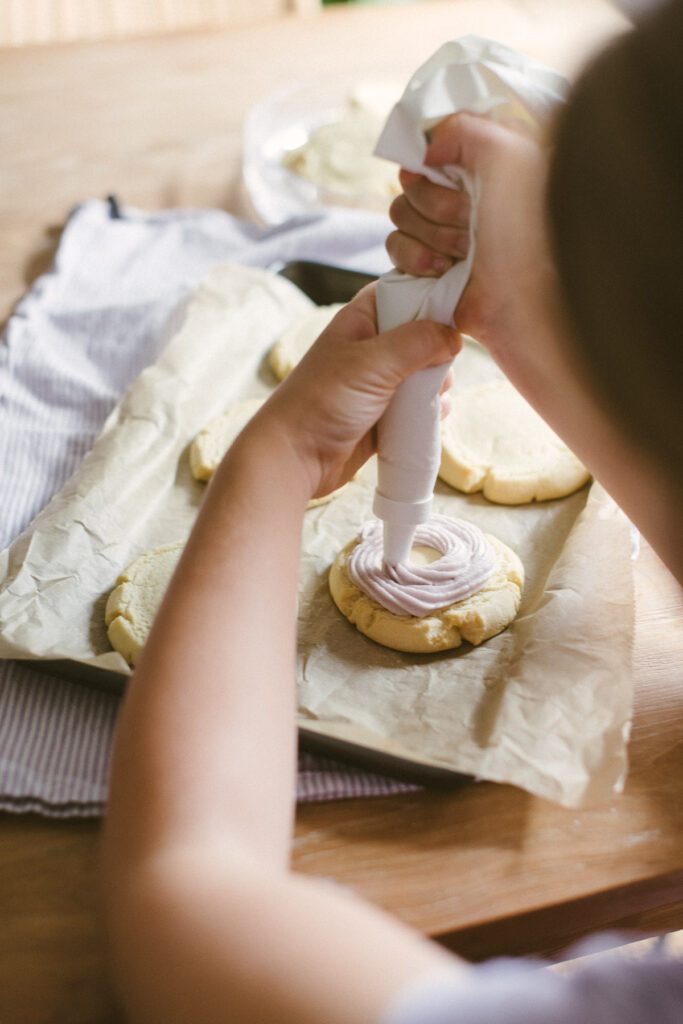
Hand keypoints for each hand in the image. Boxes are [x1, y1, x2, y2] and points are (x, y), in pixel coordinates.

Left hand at [252, 286, 459, 499]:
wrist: (295, 458)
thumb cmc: (323, 401)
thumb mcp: (374, 362)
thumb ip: (418, 342)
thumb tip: (454, 336)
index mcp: (362, 320)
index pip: (403, 291)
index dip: (430, 294)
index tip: (458, 308)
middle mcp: (371, 348)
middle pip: (422, 335)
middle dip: (439, 349)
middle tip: (441, 365)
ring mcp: (378, 383)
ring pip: (424, 373)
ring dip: (438, 384)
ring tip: (435, 395)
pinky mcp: (385, 416)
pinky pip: (419, 407)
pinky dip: (431, 411)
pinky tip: (435, 416)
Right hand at [386, 113, 552, 355]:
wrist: (531, 307)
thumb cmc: (530, 234)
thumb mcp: (512, 156)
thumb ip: (465, 127)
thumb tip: (426, 148)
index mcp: (489, 164)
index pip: (435, 143)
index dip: (437, 161)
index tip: (458, 177)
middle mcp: (467, 195)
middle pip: (412, 180)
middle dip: (436, 204)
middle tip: (470, 222)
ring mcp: (448, 232)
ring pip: (400, 213)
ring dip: (429, 233)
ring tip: (462, 254)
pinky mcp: (432, 267)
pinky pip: (395, 248)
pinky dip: (414, 258)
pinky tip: (443, 271)